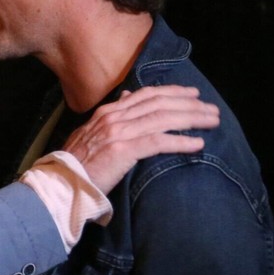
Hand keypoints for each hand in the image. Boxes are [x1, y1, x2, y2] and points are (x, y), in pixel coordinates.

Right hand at [63, 86, 219, 193]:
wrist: (61, 182)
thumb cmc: (77, 164)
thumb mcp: (92, 134)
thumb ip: (112, 118)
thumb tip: (127, 96)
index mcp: (108, 112)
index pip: (145, 95)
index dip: (172, 92)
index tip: (193, 93)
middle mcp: (114, 117)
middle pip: (159, 103)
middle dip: (189, 104)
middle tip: (212, 109)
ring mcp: (118, 132)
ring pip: (162, 118)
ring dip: (191, 119)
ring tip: (212, 122)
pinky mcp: (122, 150)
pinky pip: (158, 141)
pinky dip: (180, 141)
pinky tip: (197, 144)